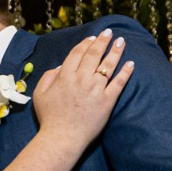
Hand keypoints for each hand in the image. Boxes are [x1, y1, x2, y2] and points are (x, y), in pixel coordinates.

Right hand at [32, 29, 133, 149]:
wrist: (62, 138)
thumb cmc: (50, 118)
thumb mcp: (40, 95)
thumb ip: (48, 77)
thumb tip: (60, 67)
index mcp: (65, 76)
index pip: (77, 53)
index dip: (85, 44)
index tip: (92, 38)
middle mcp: (82, 79)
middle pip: (94, 55)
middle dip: (102, 41)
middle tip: (109, 33)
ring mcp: (96, 89)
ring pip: (108, 65)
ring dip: (115, 51)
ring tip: (121, 42)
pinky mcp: (108, 101)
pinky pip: (119, 83)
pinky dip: (126, 72)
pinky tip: (131, 63)